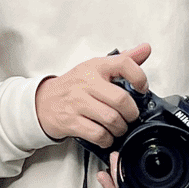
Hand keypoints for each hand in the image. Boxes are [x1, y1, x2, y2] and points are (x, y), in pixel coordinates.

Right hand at [34, 44, 150, 147]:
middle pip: (121, 99)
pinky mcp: (71, 121)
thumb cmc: (73, 86)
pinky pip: (98, 134)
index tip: (142, 88)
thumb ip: (123, 60)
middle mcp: (86, 82)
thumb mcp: (96, 68)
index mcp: (95, 66)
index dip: (139, 77)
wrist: (43, 102)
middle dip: (131, 113)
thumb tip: (145, 49)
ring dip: (120, 128)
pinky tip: (106, 136)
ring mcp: (77, 102)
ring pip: (111, 119)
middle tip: (130, 116)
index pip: (124, 63)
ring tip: (119, 127)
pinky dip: (107, 139)